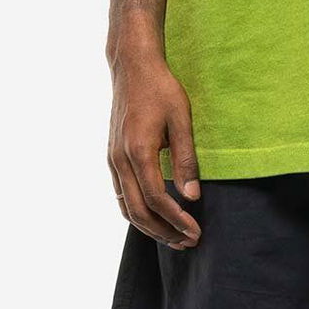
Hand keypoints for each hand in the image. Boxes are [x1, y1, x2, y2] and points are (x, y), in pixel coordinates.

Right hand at [108, 56, 201, 249]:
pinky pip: (122, 196)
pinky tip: (156, 220)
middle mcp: (120, 159)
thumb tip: (192, 196)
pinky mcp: (112, 158)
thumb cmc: (161, 89)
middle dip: (165, 232)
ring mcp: (113, 160)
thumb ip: (186, 160)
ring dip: (151, 228)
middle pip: (139, 211)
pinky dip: (138, 214)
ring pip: (127, 208)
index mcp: (138, 151)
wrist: (132, 66)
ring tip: (175, 238)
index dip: (176, 220)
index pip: (156, 199)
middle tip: (188, 242)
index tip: (195, 232)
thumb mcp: (182, 121)